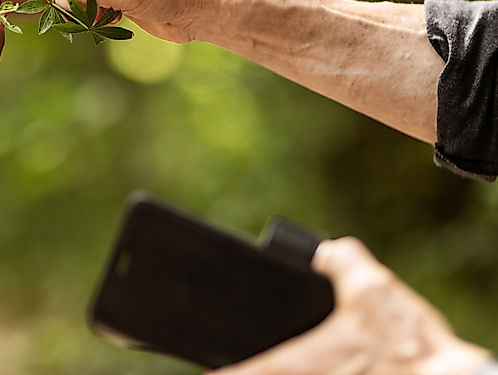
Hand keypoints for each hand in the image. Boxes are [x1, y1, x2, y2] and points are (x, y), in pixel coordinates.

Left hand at [211, 237, 490, 374]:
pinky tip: (331, 365)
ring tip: (299, 360)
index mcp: (296, 362)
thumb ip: (342, 263)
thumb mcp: (373, 290)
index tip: (204, 371)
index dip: (217, 371)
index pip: (241, 372)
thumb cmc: (410, 347)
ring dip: (287, 370)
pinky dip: (318, 372)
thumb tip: (325, 252)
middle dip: (253, 368)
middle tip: (243, 362)